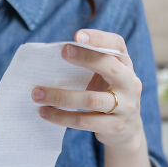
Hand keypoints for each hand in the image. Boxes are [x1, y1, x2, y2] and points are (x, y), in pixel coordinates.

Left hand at [31, 29, 144, 152]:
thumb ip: (90, 66)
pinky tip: (45, 113)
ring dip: (61, 96)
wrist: (127, 131)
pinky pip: (84, 121)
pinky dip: (62, 116)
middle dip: (85, 58)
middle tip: (62, 52)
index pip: (117, 45)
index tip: (77, 35)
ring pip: (91, 100)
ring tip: (37, 94)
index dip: (99, 38)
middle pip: (110, 67)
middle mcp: (130, 83)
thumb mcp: (105, 78)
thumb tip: (49, 58)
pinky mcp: (114, 127)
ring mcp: (125, 107)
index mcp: (125, 65)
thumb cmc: (107, 96)